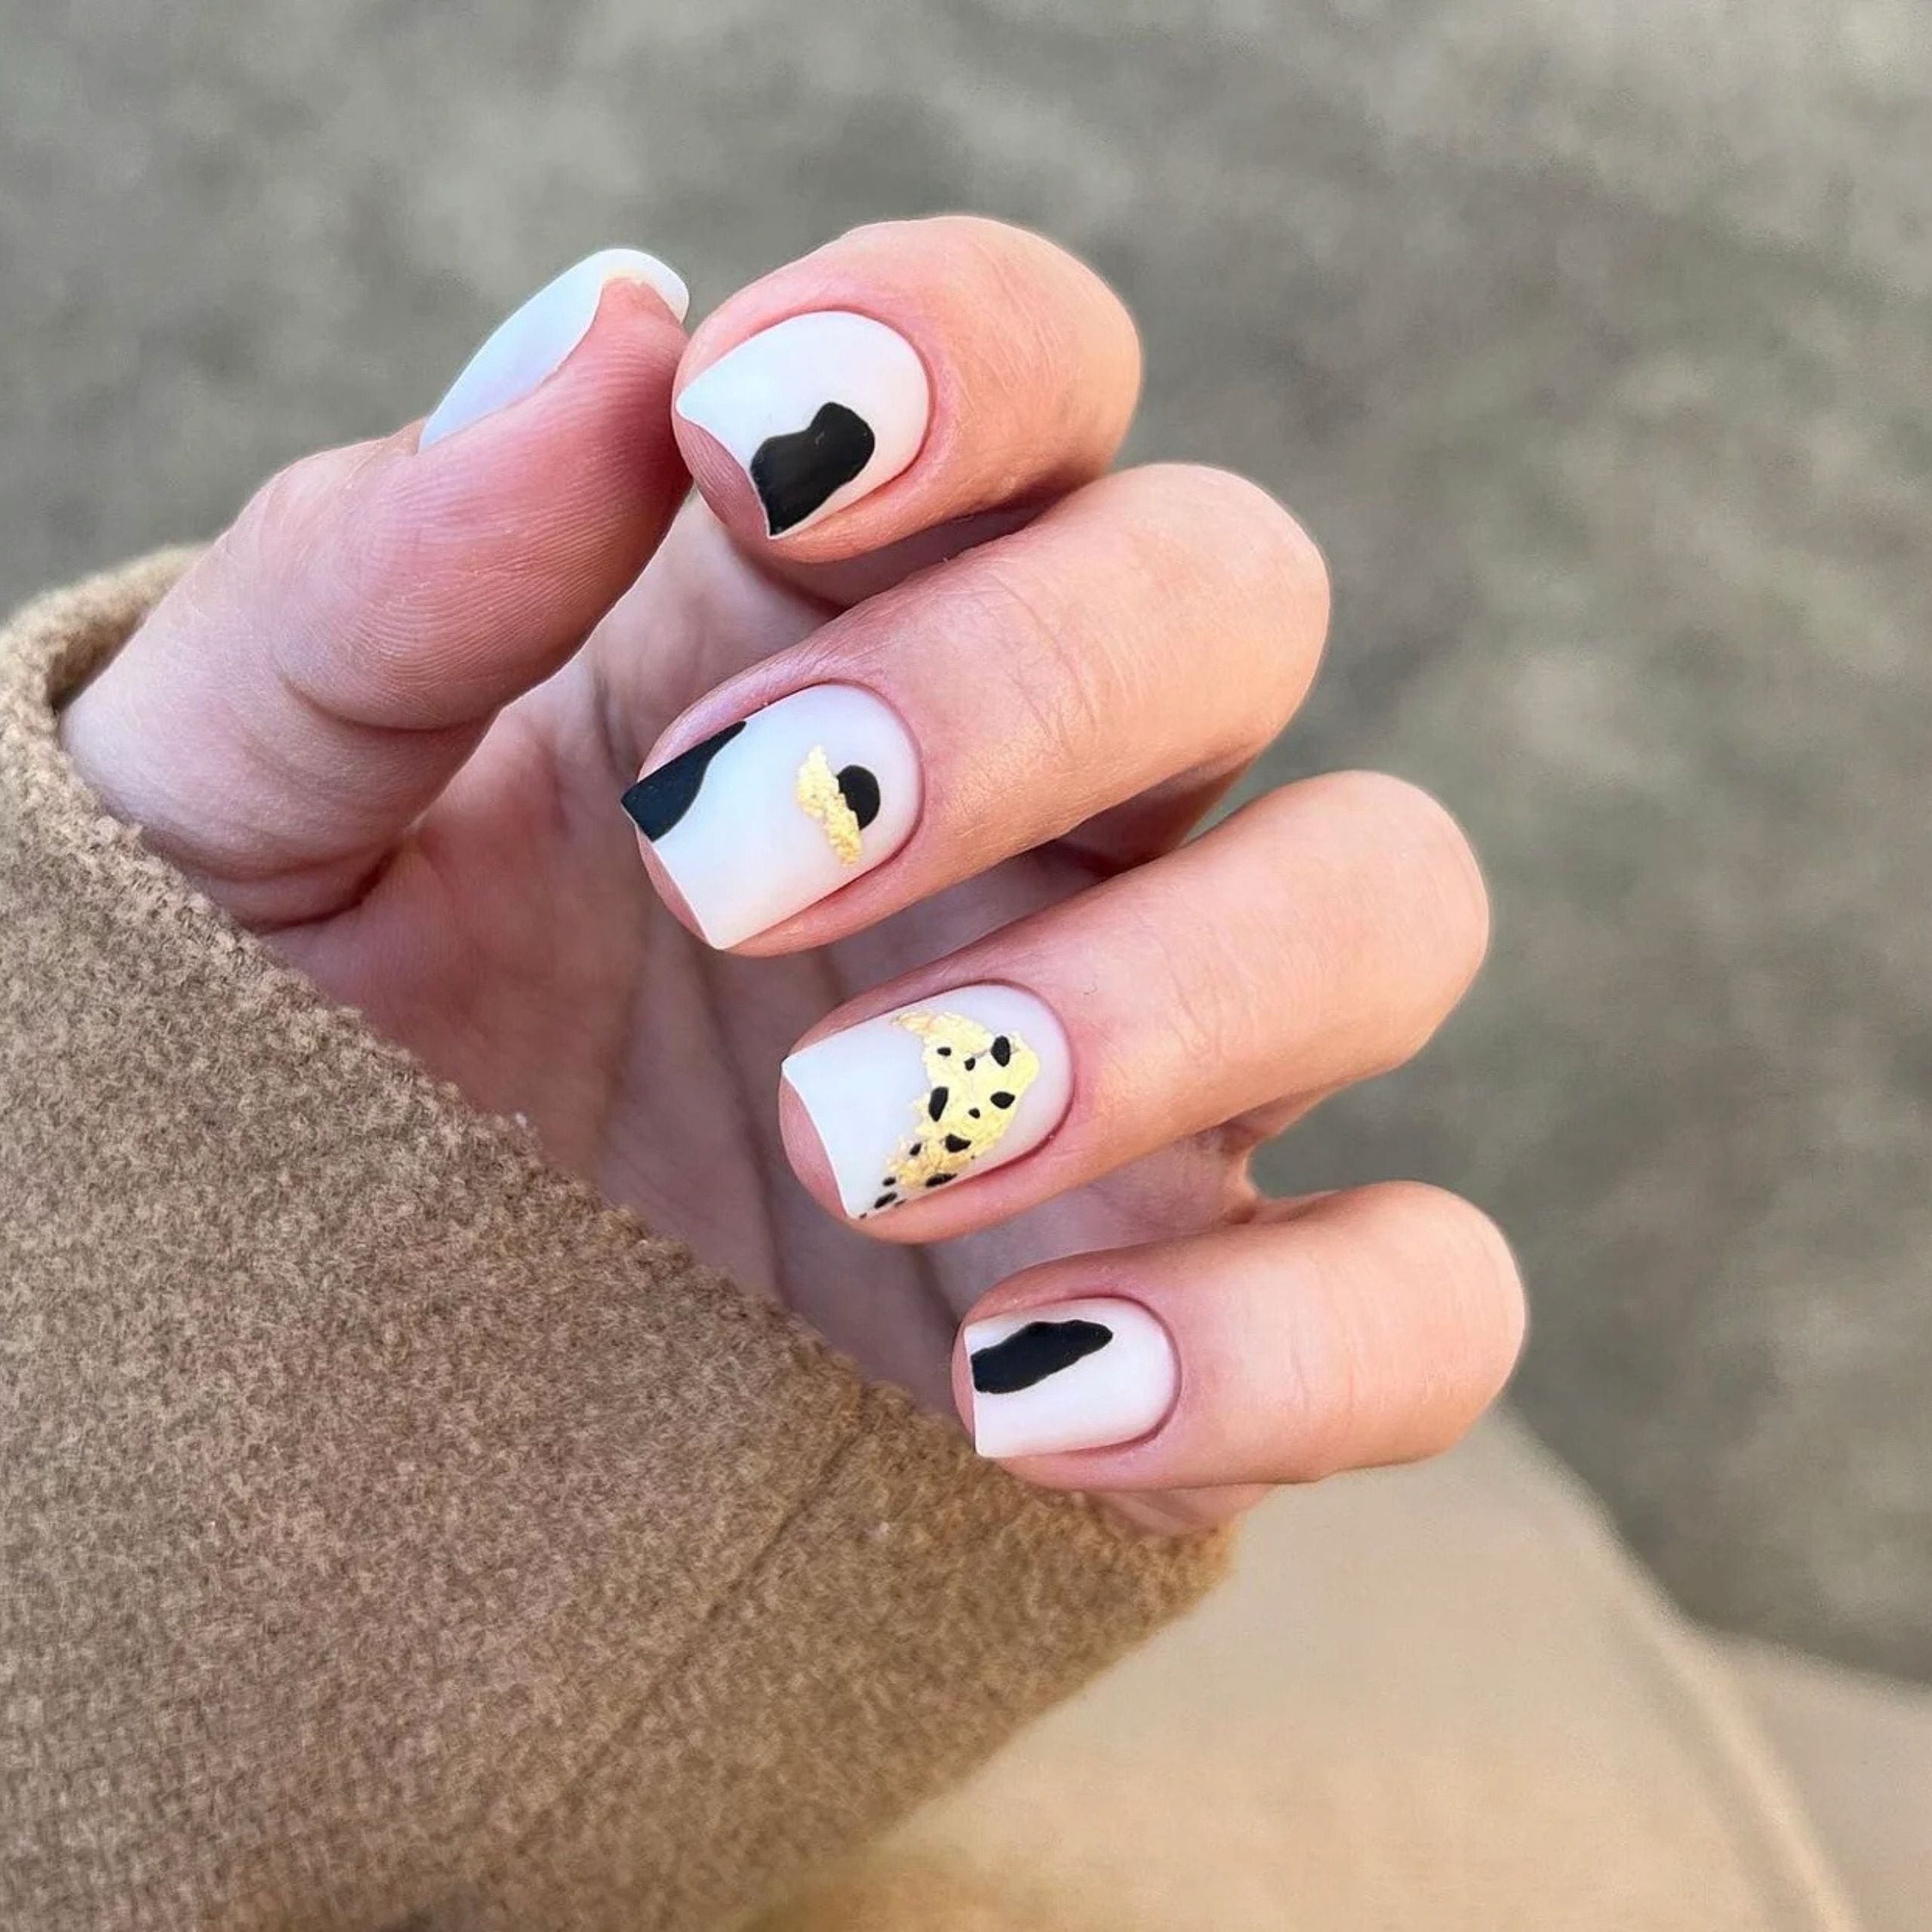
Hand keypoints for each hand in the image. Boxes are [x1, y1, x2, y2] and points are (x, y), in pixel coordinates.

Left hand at [60, 219, 1521, 1531]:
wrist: (332, 1390)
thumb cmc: (280, 1059)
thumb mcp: (237, 812)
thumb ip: (380, 580)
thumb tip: (606, 330)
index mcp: (823, 622)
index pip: (1027, 367)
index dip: (958, 352)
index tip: (749, 451)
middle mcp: (1040, 807)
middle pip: (1234, 594)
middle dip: (1023, 693)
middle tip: (733, 870)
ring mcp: (1158, 1067)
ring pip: (1382, 905)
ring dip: (1166, 999)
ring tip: (847, 1140)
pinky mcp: (1209, 1325)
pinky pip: (1422, 1302)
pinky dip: (1289, 1343)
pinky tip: (1019, 1398)